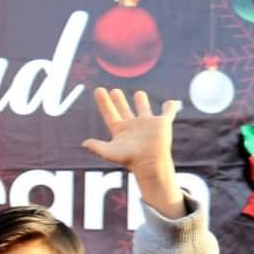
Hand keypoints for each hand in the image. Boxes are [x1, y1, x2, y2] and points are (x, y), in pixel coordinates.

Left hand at [81, 88, 184, 218]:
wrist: (150, 162)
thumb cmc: (130, 159)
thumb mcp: (110, 152)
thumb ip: (97, 147)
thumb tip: (83, 144)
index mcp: (120, 130)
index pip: (109, 113)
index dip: (103, 102)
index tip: (98, 90)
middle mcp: (133, 126)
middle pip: (124, 110)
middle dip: (119, 100)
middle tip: (115, 90)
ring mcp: (148, 124)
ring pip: (143, 109)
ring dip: (141, 101)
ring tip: (139, 93)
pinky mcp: (162, 124)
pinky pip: (167, 112)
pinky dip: (170, 107)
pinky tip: (170, 103)